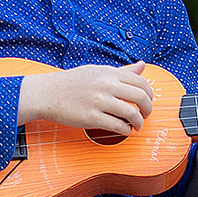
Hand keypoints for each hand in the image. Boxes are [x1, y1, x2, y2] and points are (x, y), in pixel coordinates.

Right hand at [17, 63, 153, 135]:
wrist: (47, 93)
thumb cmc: (72, 82)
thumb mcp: (98, 71)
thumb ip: (122, 71)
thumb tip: (142, 66)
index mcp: (109, 73)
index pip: (141, 82)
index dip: (150, 94)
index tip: (148, 101)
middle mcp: (106, 85)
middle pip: (141, 97)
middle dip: (148, 109)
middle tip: (146, 114)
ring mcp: (99, 102)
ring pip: (131, 113)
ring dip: (139, 122)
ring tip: (137, 125)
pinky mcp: (91, 118)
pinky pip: (117, 126)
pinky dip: (125, 130)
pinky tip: (124, 130)